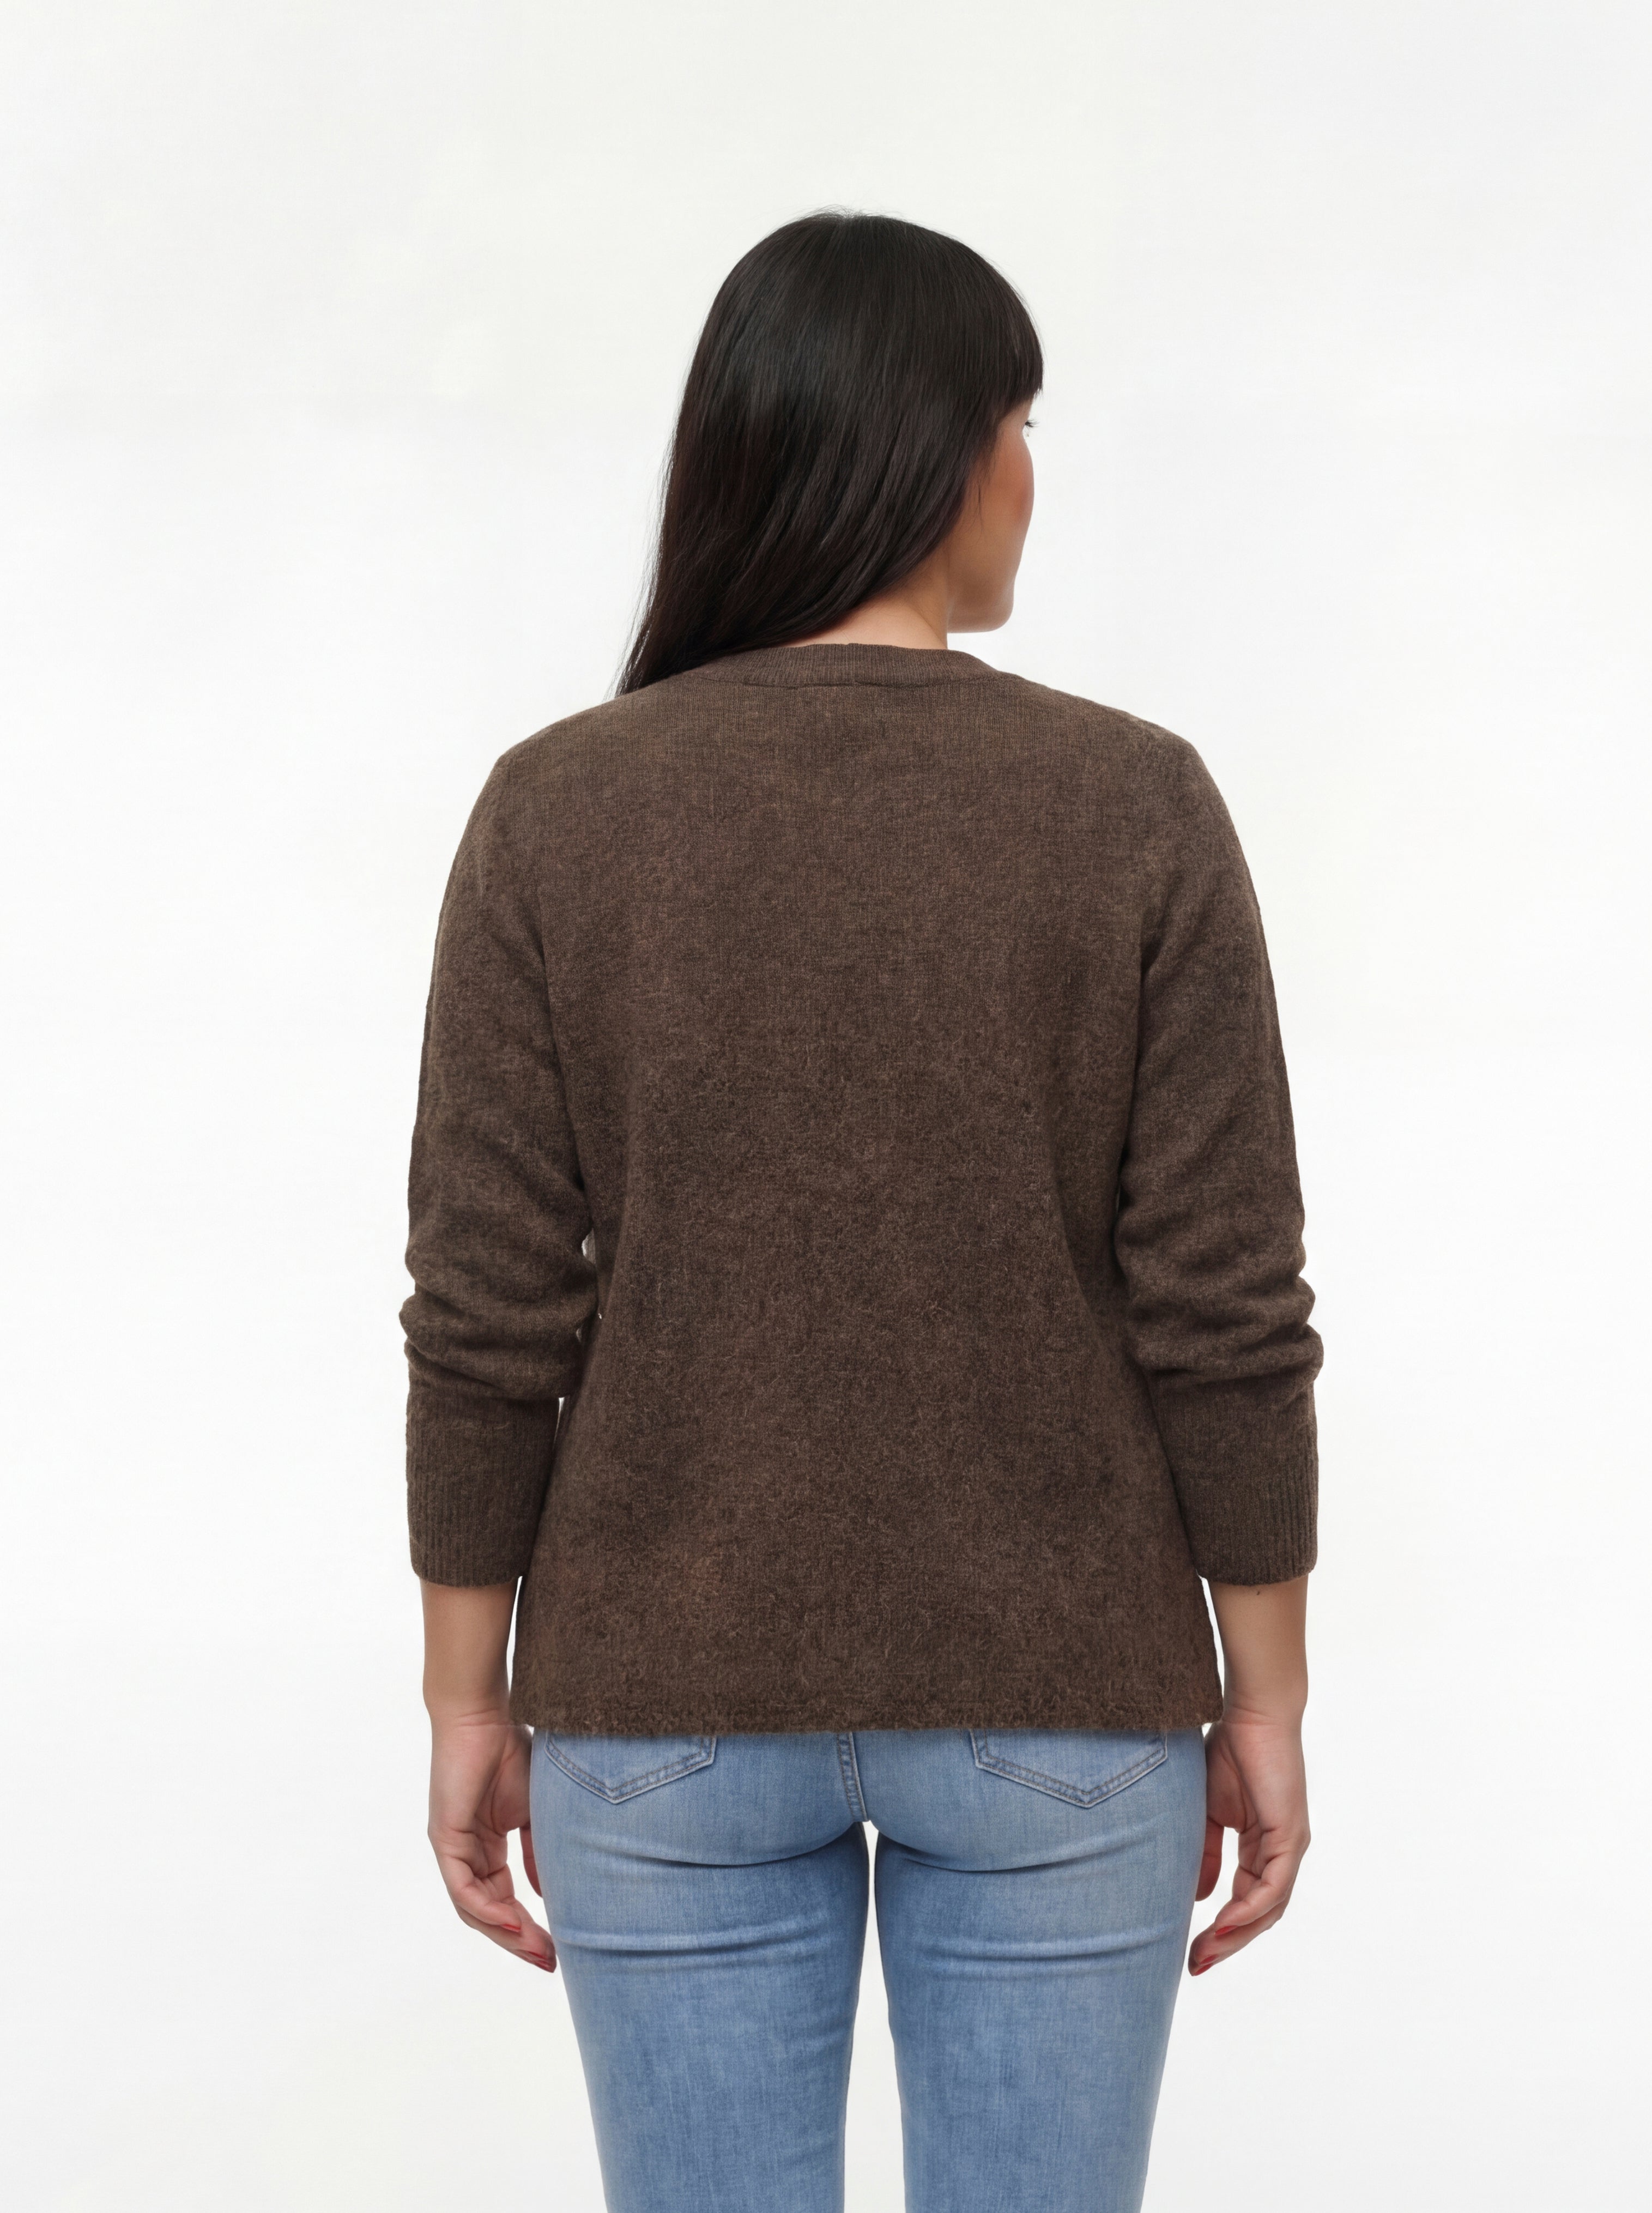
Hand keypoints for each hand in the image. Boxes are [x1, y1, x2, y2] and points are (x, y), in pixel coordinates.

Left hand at [427, 1708, 554, 1971]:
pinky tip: (516, 1924)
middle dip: (521, 1941)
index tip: (559, 1948)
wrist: (484, 1715)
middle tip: (551, 1963)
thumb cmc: (509, 1750)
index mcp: (484, 1847)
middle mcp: (465, 1854)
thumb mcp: (534, 1810)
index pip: (505, 1898)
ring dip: (507, 1934)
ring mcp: (453, 1849)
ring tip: (539, 1952)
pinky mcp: (445, 1840)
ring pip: (475, 1909)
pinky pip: (464, 1889)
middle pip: (489, 1913)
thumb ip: (538, 1851)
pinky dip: (489, 1910)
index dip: (530, 1926)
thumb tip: (546, 1892)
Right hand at [1188, 1708, 1309, 1974]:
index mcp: (1263, 1846)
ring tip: (1205, 1954)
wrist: (1252, 1712)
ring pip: (1268, 1908)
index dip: (1222, 1928)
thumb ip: (1206, 1852)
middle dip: (1227, 1943)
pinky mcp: (1289, 1836)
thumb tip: (1201, 1897)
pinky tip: (1223, 1923)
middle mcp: (1282, 1852)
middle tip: (1195, 1965)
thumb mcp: (1209, 1811)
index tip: (1191, 1950)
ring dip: (1236, 1935)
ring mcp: (1289, 1846)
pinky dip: (1248, 1908)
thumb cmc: (1232, 1749)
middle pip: (1260, 1914)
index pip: (1246, 1900)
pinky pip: (1272, 1885)